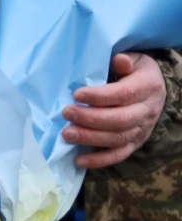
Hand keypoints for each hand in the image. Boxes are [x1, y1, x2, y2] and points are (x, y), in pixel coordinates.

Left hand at [67, 52, 167, 168]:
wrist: (154, 88)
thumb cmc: (134, 71)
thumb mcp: (134, 59)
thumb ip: (124, 61)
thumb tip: (118, 60)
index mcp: (147, 87)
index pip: (124, 94)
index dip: (100, 96)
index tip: (77, 95)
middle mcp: (147, 111)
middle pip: (120, 120)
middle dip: (91, 119)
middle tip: (66, 113)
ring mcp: (142, 130)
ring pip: (118, 138)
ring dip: (91, 138)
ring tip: (67, 134)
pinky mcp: (135, 143)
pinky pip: (119, 155)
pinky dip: (99, 160)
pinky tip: (79, 160)